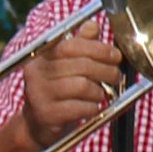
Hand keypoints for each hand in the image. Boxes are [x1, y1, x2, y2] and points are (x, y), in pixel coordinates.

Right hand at [21, 17, 120, 147]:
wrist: (37, 126)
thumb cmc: (57, 92)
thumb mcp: (65, 66)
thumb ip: (79, 45)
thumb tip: (93, 25)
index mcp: (41, 57)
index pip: (71, 46)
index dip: (97, 48)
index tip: (116, 56)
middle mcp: (36, 73)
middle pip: (80, 66)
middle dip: (105, 70)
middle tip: (116, 76)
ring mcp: (38, 95)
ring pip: (82, 86)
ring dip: (99, 91)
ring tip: (102, 94)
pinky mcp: (46, 115)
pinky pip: (79, 108)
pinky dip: (93, 107)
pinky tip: (94, 108)